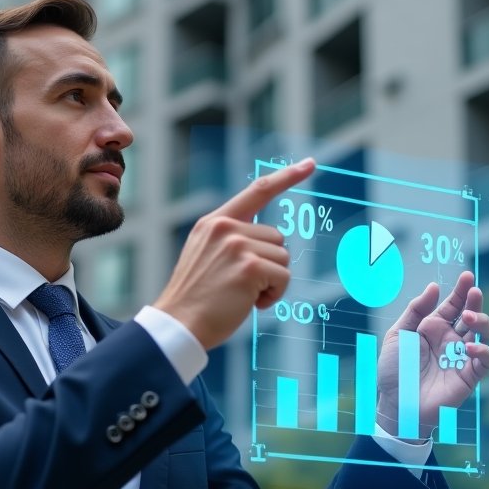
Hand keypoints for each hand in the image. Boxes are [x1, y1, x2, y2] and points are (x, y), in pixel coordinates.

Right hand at [154, 159, 315, 349]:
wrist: (178, 324)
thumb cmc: (196, 299)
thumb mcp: (206, 256)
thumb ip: (230, 240)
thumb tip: (270, 241)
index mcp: (214, 223)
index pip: (257, 191)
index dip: (287, 177)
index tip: (310, 164)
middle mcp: (225, 228)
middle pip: (277, 238)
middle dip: (268, 265)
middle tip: (240, 286)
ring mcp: (237, 245)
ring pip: (283, 258)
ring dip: (271, 282)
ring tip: (241, 295)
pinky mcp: (250, 266)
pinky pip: (283, 277)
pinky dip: (274, 295)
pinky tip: (250, 303)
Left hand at [375, 270, 488, 438]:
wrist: (395, 404)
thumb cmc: (394, 371)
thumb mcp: (398, 335)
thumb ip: (415, 311)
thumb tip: (434, 287)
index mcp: (434, 328)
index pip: (453, 305)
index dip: (462, 291)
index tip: (467, 276)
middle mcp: (450, 340)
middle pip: (472, 316)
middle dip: (476, 302)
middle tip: (474, 292)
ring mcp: (461, 358)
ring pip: (483, 335)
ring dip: (482, 323)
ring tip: (469, 319)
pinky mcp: (469, 376)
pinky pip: (486, 361)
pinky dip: (483, 351)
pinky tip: (469, 347)